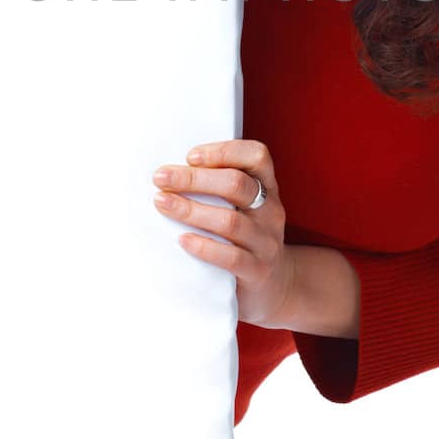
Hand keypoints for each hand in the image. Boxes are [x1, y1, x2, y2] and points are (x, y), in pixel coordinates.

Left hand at [151, 139, 295, 328]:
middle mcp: (271, 211)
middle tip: (161, 178)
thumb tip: (170, 172)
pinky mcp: (258, 271)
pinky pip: (231, 257)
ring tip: (162, 203)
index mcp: (268, 188)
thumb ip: (221, 189)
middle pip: (237, 184)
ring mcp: (267, 242)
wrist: (277, 287)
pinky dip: (204, 246)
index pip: (256, 156)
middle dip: (194, 179)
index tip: (190, 156)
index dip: (224, 151)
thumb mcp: (245, 208)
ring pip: (230, 220)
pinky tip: (182, 240)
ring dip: (191, 210)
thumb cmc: (247, 239)